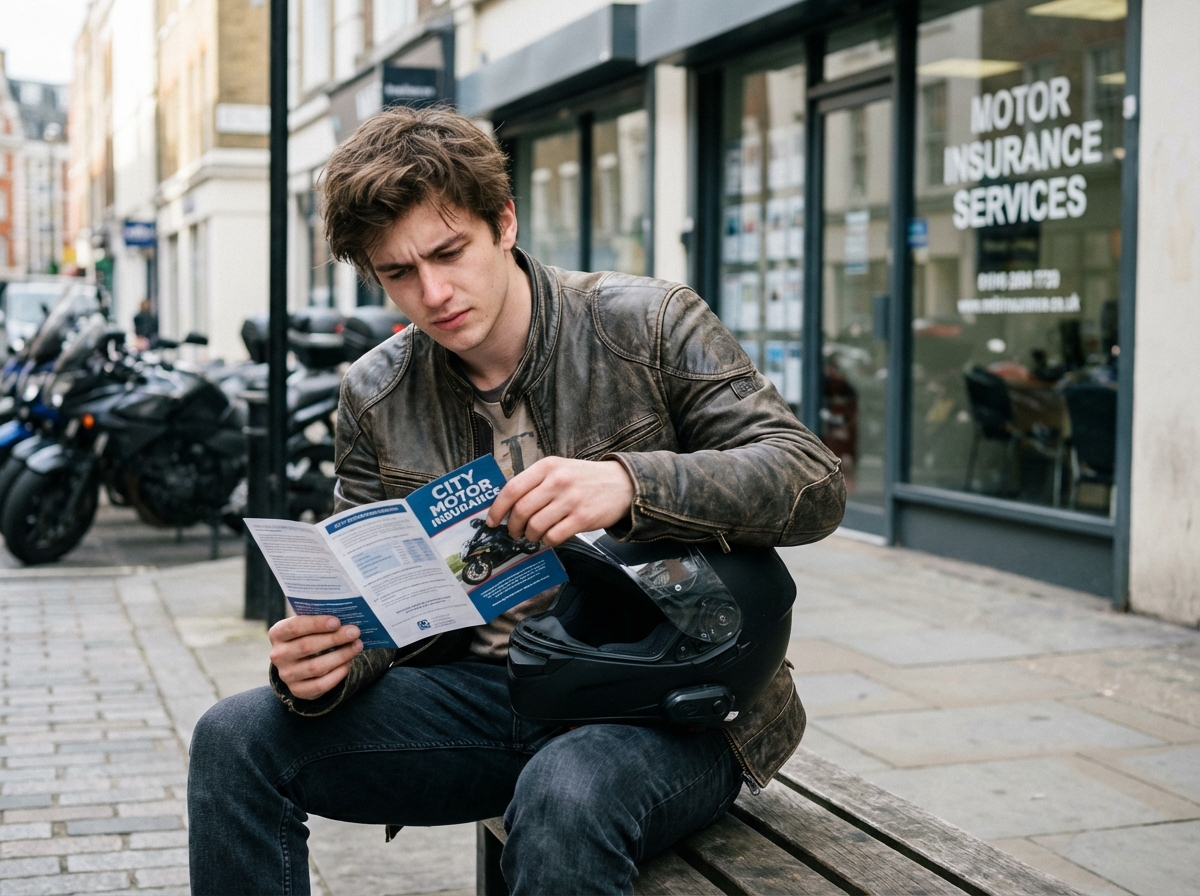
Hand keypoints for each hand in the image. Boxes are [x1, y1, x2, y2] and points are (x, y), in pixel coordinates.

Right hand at [268, 615, 362, 700]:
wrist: (300, 662)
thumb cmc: (309, 635)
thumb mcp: (308, 625)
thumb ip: (320, 620)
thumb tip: (346, 616)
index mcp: (277, 634)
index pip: (294, 627)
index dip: (316, 624)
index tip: (337, 621)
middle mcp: (278, 655)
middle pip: (306, 646)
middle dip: (334, 638)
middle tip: (354, 632)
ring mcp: (286, 675)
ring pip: (315, 667)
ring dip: (340, 656)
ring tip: (357, 646)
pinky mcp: (298, 690)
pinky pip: (321, 684)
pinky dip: (338, 673)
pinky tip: (349, 663)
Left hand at [486, 457, 633, 546]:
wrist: (622, 484)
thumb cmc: (584, 479)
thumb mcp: (559, 469)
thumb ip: (535, 482)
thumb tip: (506, 506)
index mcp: (547, 466)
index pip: (512, 489)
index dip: (497, 508)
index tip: (492, 521)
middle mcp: (558, 481)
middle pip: (521, 510)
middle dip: (512, 527)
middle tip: (514, 532)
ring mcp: (571, 500)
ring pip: (536, 526)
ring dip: (530, 536)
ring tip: (534, 535)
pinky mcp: (583, 518)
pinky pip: (554, 536)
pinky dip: (547, 541)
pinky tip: (550, 537)